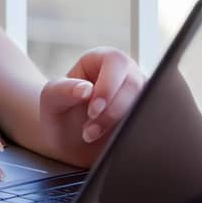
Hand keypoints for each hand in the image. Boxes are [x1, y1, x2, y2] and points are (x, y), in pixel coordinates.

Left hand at [32, 47, 146, 166]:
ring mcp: (139, 95)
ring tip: (93, 137)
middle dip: (112, 112)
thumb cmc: (60, 112)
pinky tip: (113, 142)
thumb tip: (86, 89)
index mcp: (103, 59)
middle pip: (134, 84)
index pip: (116, 62)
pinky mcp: (146, 115)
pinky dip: (133, 134)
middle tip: (89, 132)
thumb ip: (62, 90)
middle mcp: (125, 73)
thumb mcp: (51, 98)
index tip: (92, 110)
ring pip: (146, 104)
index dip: (108, 86)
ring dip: (121, 125)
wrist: (69, 141)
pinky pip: (150, 122)